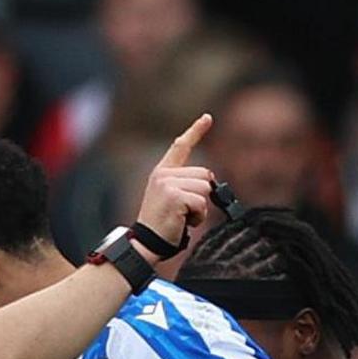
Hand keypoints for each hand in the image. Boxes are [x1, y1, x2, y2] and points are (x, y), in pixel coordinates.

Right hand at [132, 114, 219, 250]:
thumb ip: (187, 185)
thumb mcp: (172, 198)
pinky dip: (199, 216)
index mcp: (162, 172)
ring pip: (205, 188)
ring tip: (183, 216)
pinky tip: (183, 221)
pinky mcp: (173, 196)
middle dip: (203, 195)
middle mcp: (163, 174)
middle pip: (205, 174)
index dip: (196, 130)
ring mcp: (167, 183)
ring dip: (201, 207)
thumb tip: (211, 182)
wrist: (146, 241)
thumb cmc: (163, 224)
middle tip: (185, 210)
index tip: (208, 117)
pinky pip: (202, 202)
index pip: (180, 146)